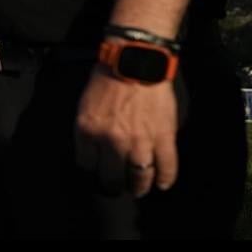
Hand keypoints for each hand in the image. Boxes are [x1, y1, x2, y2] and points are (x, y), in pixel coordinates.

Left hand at [75, 63, 178, 197]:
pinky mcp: (163, 136)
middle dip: (113, 185)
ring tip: (139, 189)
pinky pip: (166, 166)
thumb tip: (91, 149)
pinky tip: (162, 184)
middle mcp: (111, 141)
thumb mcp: (84, 105)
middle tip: (117, 186)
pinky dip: (165, 178)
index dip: (92, 172)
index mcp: (87, 131)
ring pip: (139, 177)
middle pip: (111, 177)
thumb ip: (87, 129)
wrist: (134, 61)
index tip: (97, 173)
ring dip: (139, 187)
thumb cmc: (107, 78)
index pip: (86, 164)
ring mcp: (139, 141)